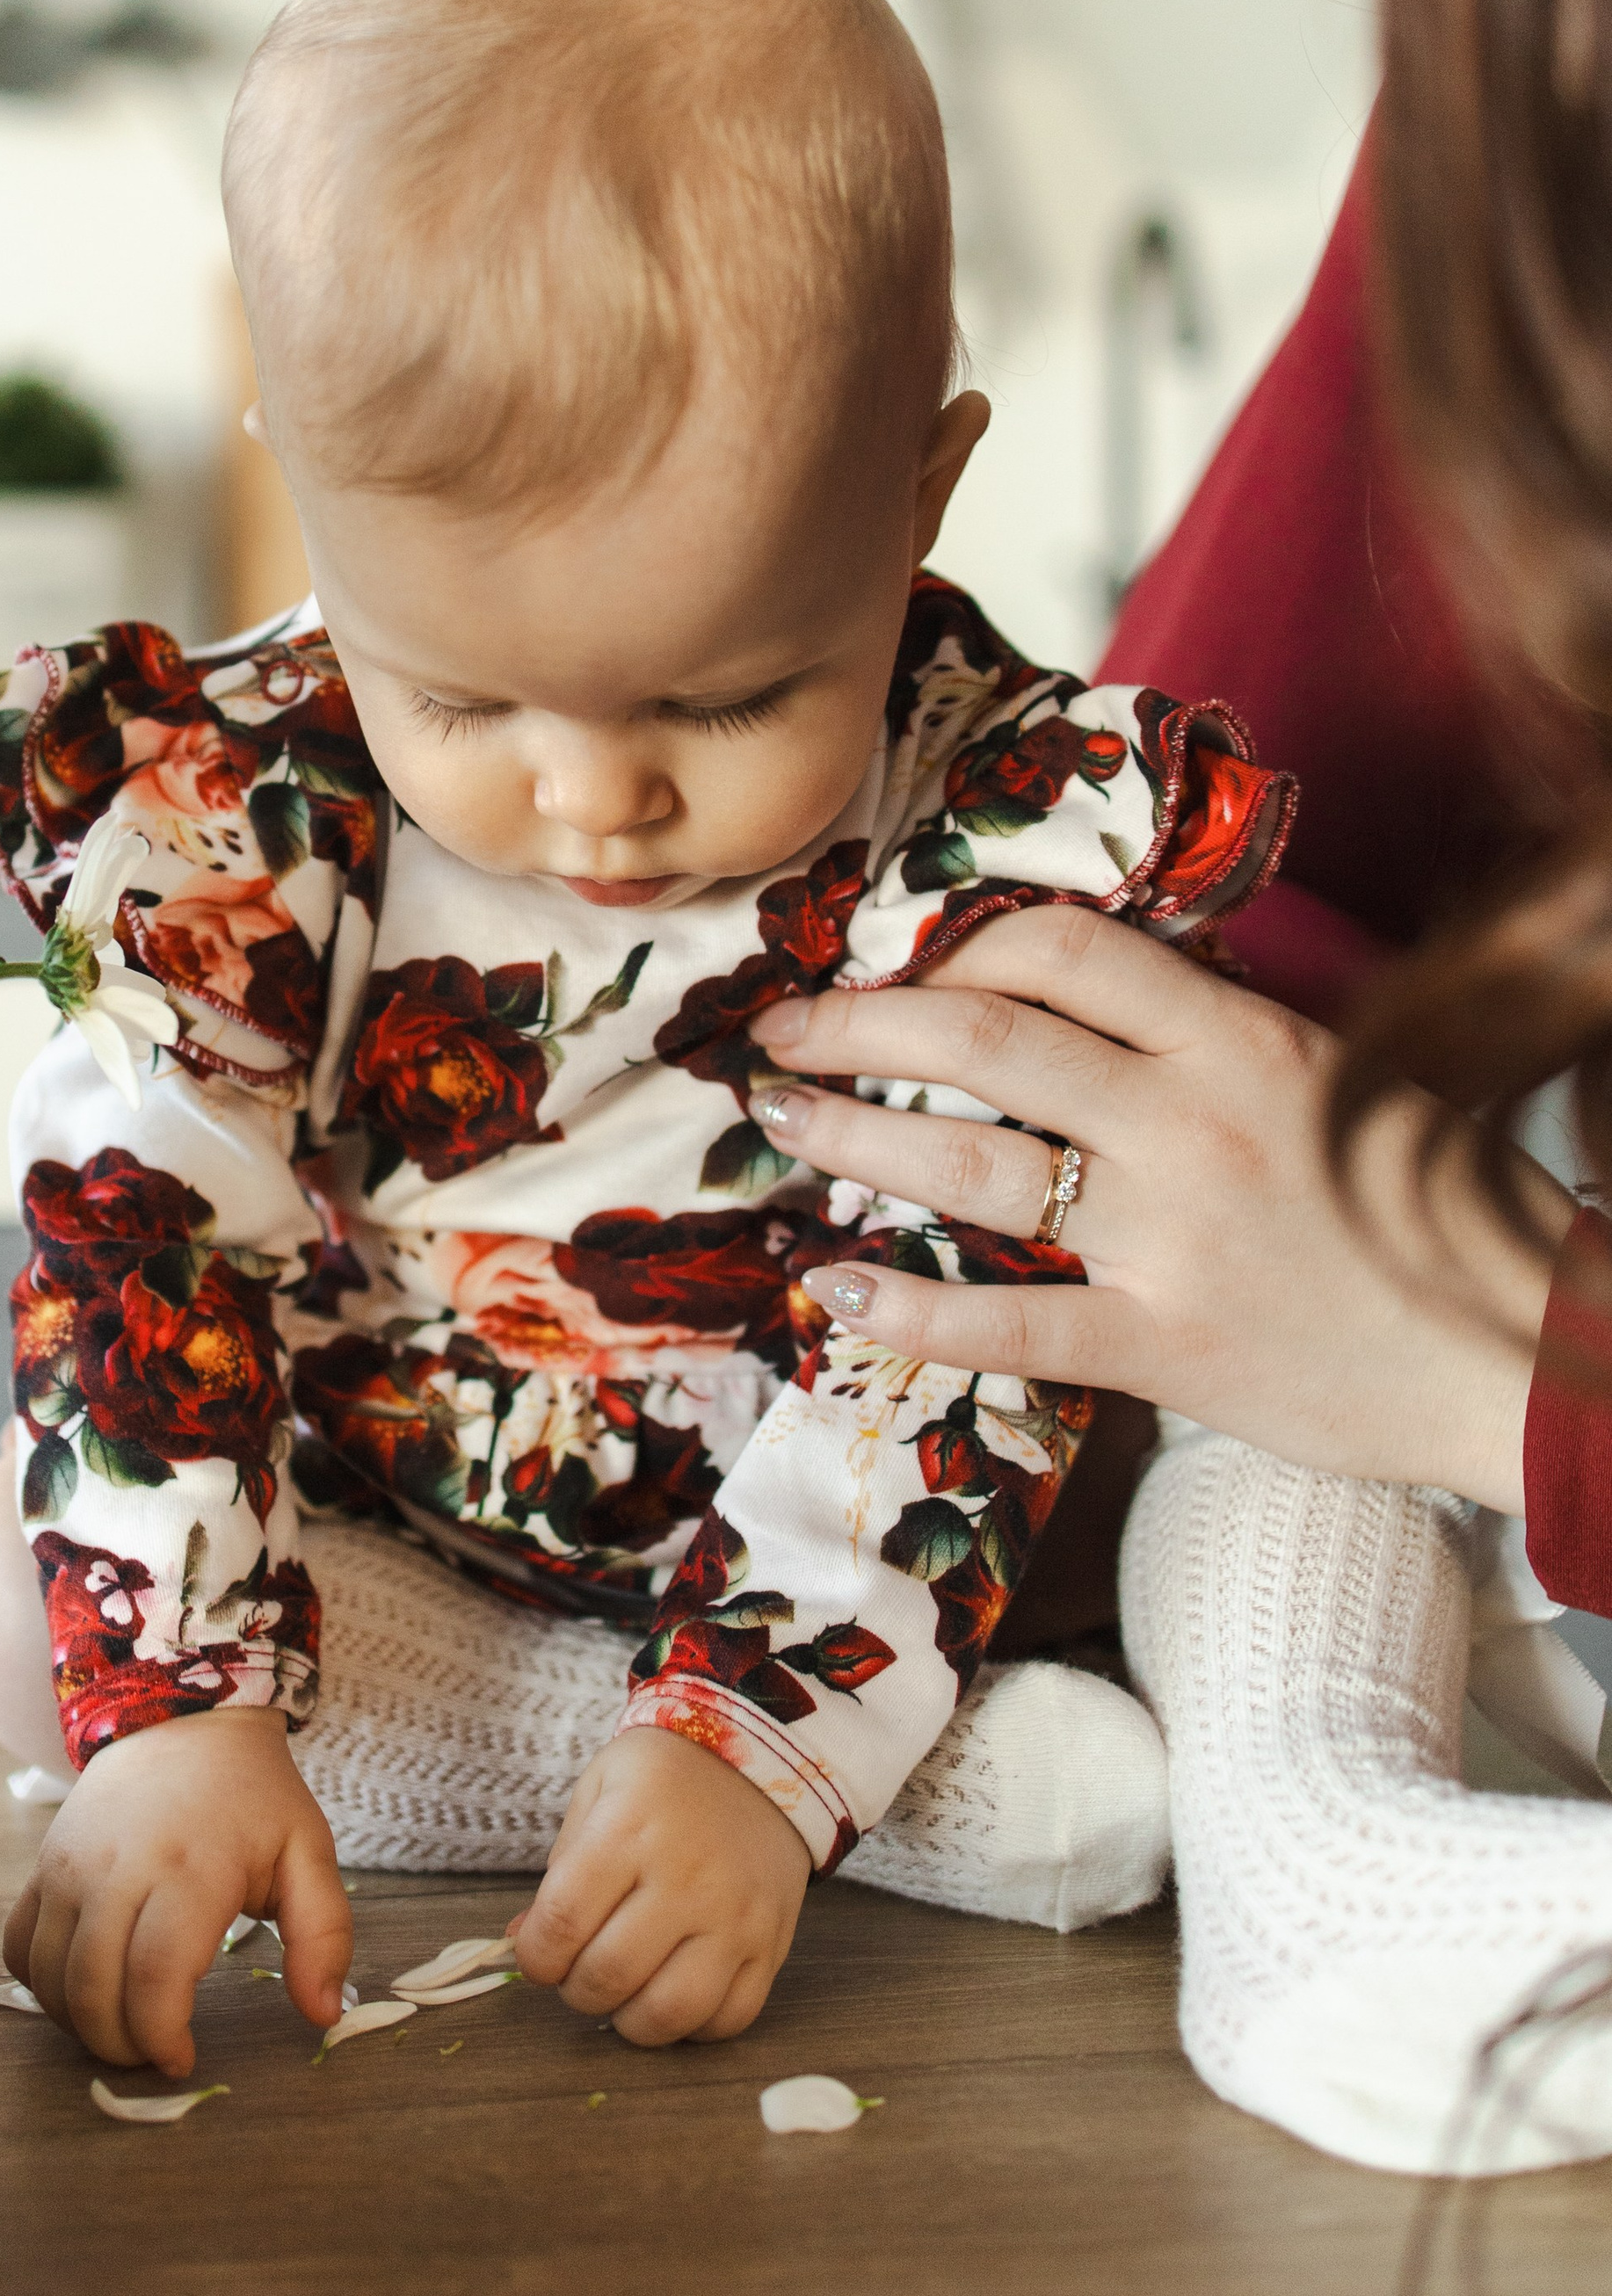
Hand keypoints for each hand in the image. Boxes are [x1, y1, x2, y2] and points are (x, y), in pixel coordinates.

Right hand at [4, 1705, 349, 2074]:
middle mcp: (118, 1868)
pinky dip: (42, 1988)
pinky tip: (83, 1992)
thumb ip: (324, 1936)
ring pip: (50, 1978)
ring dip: (80, 2026)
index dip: (162, 2037)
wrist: (181, 1721)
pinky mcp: (43, 1867)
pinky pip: (20, 1948)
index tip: (183, 2059)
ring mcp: (69, 1866)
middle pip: (93, 1989)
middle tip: (152, 2054)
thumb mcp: (308, 1853)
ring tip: (122, 2030)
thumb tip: (323, 2014)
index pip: (156, 1976)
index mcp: (191, 1868)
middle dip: (120, 2047)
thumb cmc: (253, 1797)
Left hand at [510, 1726, 810, 2044]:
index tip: (538, 1956)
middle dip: (576, 1991)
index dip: (535, 1958)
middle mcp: (685, 1877)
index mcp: (628, 1831)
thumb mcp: (599, 1791)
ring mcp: (735, 1917)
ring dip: (629, 2021)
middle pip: (609, 1976)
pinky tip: (673, 1993)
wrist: (760, 1762)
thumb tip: (521, 1941)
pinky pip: (729, 2019)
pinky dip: (691, 2027)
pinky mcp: (771, 1945)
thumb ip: (559, 1868)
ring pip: (670, 2012)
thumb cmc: (664, 1777)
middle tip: (579, 1971)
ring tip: (624, 1992)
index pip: (562, 1923)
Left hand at [747, 903, 1564, 1509]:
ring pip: (973, 1165)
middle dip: (860, 1023)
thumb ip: (1215, 1038)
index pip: (1063, 949)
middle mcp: (1194, 1121)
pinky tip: (834, 1289)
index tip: (884, 958)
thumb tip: (1088, 997)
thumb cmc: (1435, 1209)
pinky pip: (1010, 1321)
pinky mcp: (1167, 1346)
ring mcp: (1173, 1237)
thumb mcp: (1338, 1075)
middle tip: (783, 1029)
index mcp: (1240, 1039)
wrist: (1515, 1352)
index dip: (950, 943)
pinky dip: (908, 1308)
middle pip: (986, 1039)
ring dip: (852, 1136)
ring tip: (781, 1118)